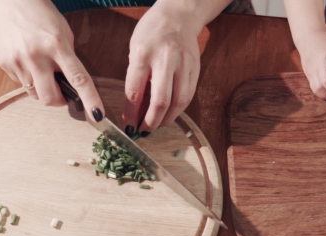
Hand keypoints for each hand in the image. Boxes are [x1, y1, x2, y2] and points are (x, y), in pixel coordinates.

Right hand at [0, 0, 103, 121]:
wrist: (4, 1)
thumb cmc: (40, 15)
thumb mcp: (62, 32)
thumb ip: (68, 57)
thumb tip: (73, 83)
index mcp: (58, 46)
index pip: (78, 79)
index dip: (90, 99)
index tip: (97, 115)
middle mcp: (37, 56)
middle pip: (50, 97)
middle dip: (58, 101)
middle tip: (62, 94)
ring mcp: (18, 61)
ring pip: (34, 93)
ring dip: (42, 88)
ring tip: (41, 69)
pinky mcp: (4, 63)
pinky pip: (20, 83)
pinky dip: (27, 78)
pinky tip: (25, 60)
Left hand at [123, 6, 200, 136]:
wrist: (179, 15)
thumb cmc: (152, 32)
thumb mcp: (135, 50)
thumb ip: (136, 78)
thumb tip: (136, 109)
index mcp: (143, 54)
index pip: (135, 92)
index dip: (132, 114)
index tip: (129, 126)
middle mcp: (165, 60)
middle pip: (160, 101)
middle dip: (151, 122)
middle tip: (145, 131)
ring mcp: (183, 64)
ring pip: (178, 102)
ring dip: (167, 118)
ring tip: (158, 124)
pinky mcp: (195, 68)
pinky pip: (188, 95)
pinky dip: (179, 109)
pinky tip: (170, 113)